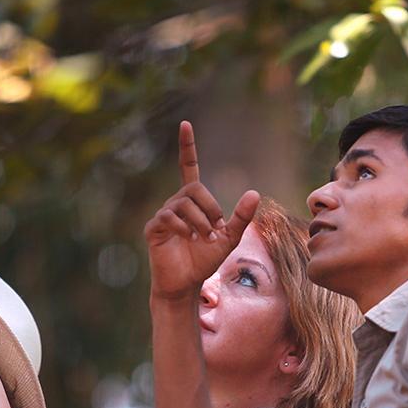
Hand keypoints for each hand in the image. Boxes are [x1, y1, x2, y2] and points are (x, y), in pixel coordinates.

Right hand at [145, 121, 259, 301]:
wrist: (186, 283)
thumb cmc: (204, 260)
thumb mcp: (229, 238)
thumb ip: (241, 217)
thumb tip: (254, 193)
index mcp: (192, 202)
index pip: (188, 167)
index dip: (187, 147)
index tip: (185, 124)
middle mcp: (176, 203)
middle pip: (194, 188)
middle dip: (210, 207)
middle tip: (215, 229)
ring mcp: (163, 215)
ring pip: (184, 203)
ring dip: (201, 222)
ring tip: (204, 239)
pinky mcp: (154, 228)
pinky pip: (169, 217)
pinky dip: (185, 227)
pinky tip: (189, 239)